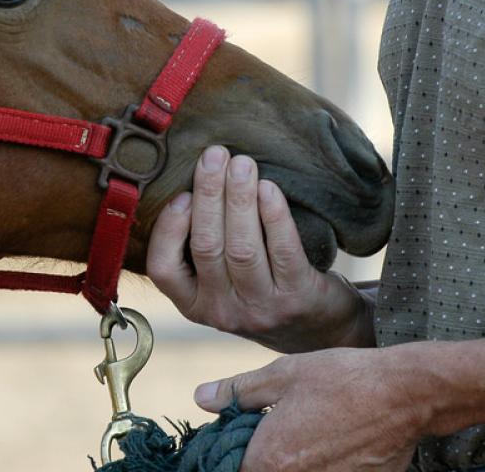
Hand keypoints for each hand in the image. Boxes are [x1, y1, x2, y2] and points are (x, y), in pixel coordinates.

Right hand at [146, 146, 373, 352]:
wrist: (320, 330)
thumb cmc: (261, 290)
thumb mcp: (221, 284)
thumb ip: (201, 248)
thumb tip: (193, 181)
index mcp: (194, 304)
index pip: (164, 269)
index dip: (169, 228)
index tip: (181, 193)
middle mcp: (223, 312)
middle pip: (207, 247)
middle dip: (209, 195)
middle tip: (215, 154)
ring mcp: (261, 309)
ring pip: (242, 248)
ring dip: (239, 199)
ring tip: (242, 163)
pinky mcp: (298, 299)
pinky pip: (282, 251)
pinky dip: (273, 216)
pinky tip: (269, 188)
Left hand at [194, 347, 429, 471]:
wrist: (407, 394)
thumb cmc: (343, 380)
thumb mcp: (283, 375)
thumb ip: (237, 392)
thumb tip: (201, 398)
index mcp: (270, 461)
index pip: (230, 471)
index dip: (226, 454)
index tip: (234, 435)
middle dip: (257, 458)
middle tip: (268, 429)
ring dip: (288, 462)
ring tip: (304, 433)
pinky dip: (319, 464)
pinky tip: (329, 441)